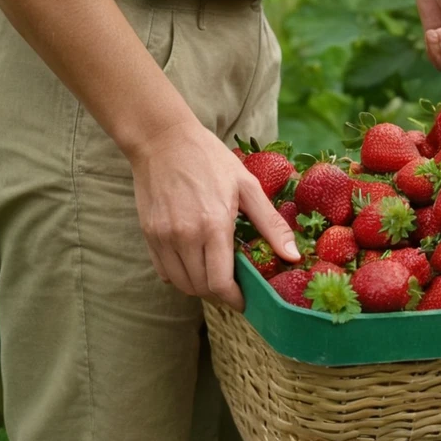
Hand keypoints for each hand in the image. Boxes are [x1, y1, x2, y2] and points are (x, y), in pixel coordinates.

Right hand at [128, 121, 299, 311]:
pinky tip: (195, 263)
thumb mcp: (248, 187)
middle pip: (201, 288)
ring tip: (217, 276)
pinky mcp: (148, 233)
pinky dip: (180, 276)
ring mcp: (162, 236)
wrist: (163, 139)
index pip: (220, 282)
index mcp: (213, 225)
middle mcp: (184, 236)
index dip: (235, 299)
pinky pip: (163, 270)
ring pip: (181, 283)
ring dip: (200, 287)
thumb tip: (293, 256)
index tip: (247, 300)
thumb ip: (271, 225)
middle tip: (236, 287)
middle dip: (221, 294)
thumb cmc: (210, 159)